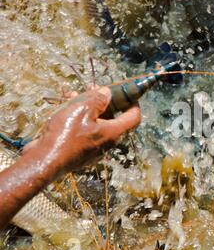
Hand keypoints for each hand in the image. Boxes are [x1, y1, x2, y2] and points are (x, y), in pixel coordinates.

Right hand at [23, 86, 140, 177]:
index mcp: (113, 132)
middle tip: (93, 89)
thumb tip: (107, 93)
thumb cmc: (64, 136)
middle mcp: (107, 142)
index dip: (133, 103)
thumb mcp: (82, 110)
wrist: (44, 161)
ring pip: (97, 122)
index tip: (127, 92)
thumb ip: (97, 99)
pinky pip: (86, 130)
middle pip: (114, 118)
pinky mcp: (82, 150)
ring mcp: (94, 147)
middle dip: (104, 101)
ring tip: (73, 96)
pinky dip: (80, 118)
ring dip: (89, 107)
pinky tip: (66, 109)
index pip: (134, 117)